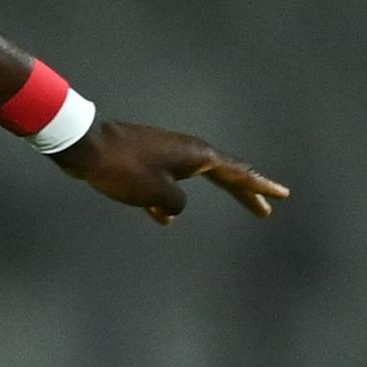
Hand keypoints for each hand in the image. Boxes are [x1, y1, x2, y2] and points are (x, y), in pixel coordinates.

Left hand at [54, 122, 286, 225]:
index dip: (259, 187)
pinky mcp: (145, 162)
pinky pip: (168, 184)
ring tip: (238, 205)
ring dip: (219, 192)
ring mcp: (166, 155)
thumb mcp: (156, 194)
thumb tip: (172, 208)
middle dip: (247, 192)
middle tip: (267, 209)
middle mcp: (186, 152)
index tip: (282, 195)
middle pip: (226, 175)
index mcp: (197, 156)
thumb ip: (175, 203)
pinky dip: (170, 200)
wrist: (85, 147)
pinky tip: (164, 219)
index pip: (237, 173)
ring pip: (199, 179)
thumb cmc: (123, 168)